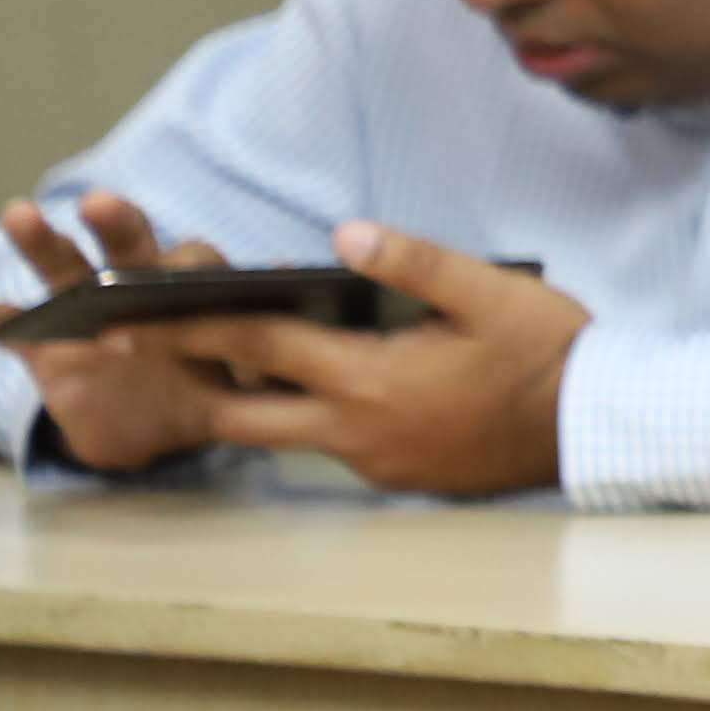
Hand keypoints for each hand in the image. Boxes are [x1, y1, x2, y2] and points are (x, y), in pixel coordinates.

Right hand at [0, 192, 239, 474]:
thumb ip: (263, 363)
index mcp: (192, 292)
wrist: (158, 429)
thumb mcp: (239, 391)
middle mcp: (138, 286)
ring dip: (42, 241)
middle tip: (98, 202)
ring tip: (19, 213)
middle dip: (116, 222)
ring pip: (65, 268)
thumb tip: (295, 327)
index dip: (188, 265)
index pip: (194, 263)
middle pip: (129, 245)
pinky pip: (12, 326)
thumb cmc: (208, 391)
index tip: (184, 267)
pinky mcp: (46, 343)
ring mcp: (87, 310)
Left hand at [154, 223, 587, 497]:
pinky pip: (325, 444)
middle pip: (236, 412)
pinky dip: (298, 414)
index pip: (253, 347)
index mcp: (368, 378)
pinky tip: (310, 386)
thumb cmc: (545, 350)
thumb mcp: (490, 290)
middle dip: (181, 379)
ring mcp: (370, 460)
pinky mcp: (393, 475)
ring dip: (237, 400)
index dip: (182, 328)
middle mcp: (353, 429)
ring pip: (276, 433)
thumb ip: (413, 262)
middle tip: (129, 354)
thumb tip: (343, 235)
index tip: (118, 319)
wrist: (591, 424)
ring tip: (210, 366)